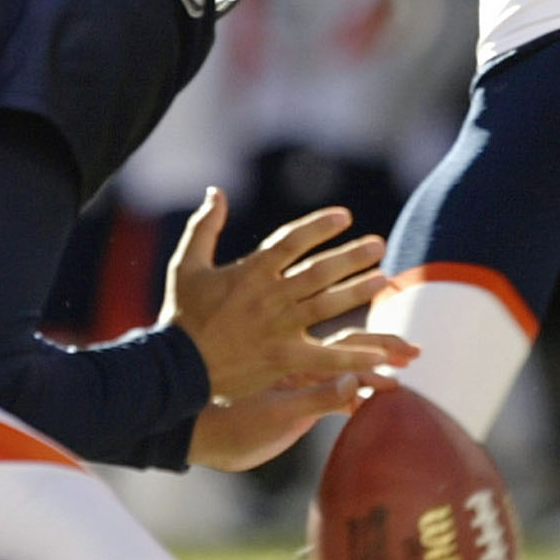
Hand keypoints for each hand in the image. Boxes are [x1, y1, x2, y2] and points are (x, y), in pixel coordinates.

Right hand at [160, 189, 406, 403]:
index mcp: (250, 272)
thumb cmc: (181, 315)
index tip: (344, 216)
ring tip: (384, 278)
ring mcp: (278, 327)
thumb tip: (216, 192)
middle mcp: (269, 297)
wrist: (175, 368)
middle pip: (318, 271)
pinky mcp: (283, 357)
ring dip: (357, 291)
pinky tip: (380, 355)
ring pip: (326, 305)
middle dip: (351, 256)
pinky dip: (354, 357)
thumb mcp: (187, 265)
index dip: (319, 226)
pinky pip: (325, 356)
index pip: (291, 241)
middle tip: (378, 244)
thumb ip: (205, 226)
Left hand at [188, 351, 408, 471]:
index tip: (405, 348)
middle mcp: (300, 365)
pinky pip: (332, 395)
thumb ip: (319, 399)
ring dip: (372, 371)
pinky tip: (372, 404)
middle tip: (416, 353)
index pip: (347, 344)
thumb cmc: (231, 425)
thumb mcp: (278, 415)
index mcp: (298, 359)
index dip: (379, 346)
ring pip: (344, 369)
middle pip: (351, 350)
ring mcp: (298, 384)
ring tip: (400, 377)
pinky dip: (354, 396)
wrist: (200, 437)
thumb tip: (353, 380)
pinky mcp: (294, 406)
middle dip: (384, 350)